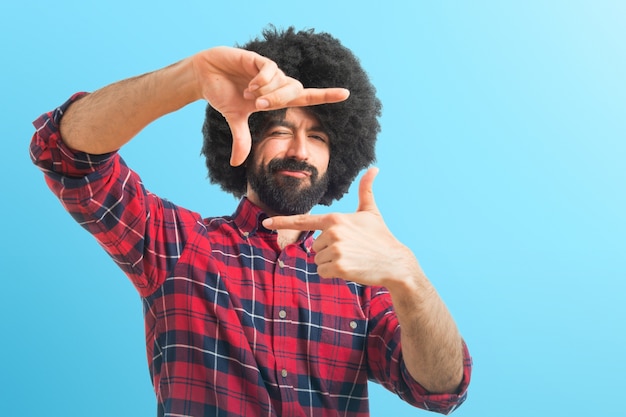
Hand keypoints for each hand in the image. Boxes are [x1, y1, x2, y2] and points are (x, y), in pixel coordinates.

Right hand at [191, 47, 349, 165]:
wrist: (205, 75)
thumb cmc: (223, 94)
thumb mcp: (234, 119)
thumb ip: (241, 139)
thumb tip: (237, 163)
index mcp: (276, 97)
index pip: (306, 97)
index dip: (325, 95)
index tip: (346, 94)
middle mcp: (277, 82)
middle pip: (296, 91)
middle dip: (280, 101)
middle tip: (259, 106)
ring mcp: (269, 71)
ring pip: (284, 81)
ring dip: (268, 92)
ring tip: (248, 94)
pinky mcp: (258, 59)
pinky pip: (271, 70)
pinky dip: (262, 81)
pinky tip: (250, 86)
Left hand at [263, 168, 419, 285]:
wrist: (395, 262)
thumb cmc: (381, 237)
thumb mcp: (371, 212)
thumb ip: (366, 190)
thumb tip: (374, 168)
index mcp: (335, 219)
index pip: (304, 220)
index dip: (282, 222)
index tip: (265, 223)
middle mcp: (332, 232)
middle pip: (315, 246)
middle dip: (329, 251)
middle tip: (351, 250)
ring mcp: (334, 250)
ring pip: (317, 260)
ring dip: (331, 263)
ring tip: (351, 258)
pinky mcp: (338, 266)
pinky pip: (322, 272)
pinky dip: (334, 273)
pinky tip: (350, 268)